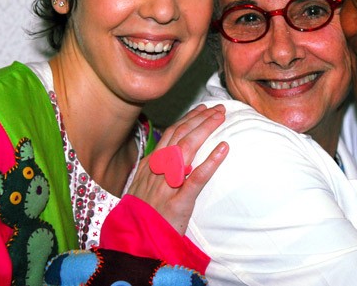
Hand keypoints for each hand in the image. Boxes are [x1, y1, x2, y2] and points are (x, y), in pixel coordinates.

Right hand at [128, 104, 227, 233]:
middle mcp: (156, 171)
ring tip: (221, 118)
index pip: (170, 135)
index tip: (202, 109)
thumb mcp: (143, 190)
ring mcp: (166, 186)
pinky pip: (196, 179)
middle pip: (180, 136)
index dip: (188, 119)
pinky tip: (224, 148)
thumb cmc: (141, 218)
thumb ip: (156, 172)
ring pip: (186, 149)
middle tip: (218, 109)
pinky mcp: (178, 204)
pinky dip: (211, 161)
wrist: (133, 246)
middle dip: (200, 119)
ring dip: (205, 130)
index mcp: (150, 167)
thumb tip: (171, 156)